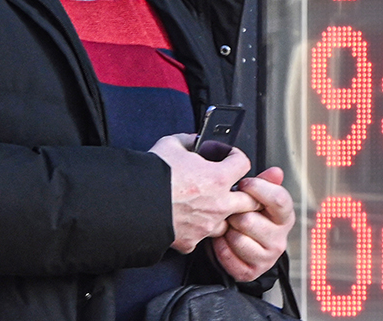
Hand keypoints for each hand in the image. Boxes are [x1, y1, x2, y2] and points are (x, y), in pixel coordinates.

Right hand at [149, 133, 259, 253]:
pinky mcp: (191, 241)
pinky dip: (198, 230)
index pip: (243, 164)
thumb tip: (194, 141)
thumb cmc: (152, 176)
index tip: (228, 157)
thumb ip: (189, 141)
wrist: (132, 204)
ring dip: (223, 214)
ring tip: (208, 206)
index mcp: (217, 178)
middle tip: (234, 187)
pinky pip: (202, 237)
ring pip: (228, 223)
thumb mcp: (171, 144)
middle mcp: (218, 204)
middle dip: (245, 193)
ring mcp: (206, 225)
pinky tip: (188, 220)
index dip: (236, 156)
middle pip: (250, 201)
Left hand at [212, 166, 294, 281]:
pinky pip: (227, 256)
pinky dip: (219, 247)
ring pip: (236, 238)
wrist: (245, 247)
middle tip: (232, 211)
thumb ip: (265, 183)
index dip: (257, 189)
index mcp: (284, 217)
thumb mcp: (259, 198)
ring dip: (226, 231)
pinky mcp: (250, 272)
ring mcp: (266, 257)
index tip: (244, 184)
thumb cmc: (251, 216)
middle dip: (235, 213)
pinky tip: (223, 240)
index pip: (278, 199)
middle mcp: (279, 239)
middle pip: (249, 220)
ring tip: (228, 226)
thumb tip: (276, 172)